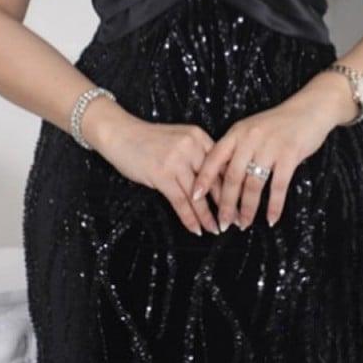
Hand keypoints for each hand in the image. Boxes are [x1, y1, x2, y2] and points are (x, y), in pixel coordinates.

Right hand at [98, 114, 225, 235]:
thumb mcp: (178, 138)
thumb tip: (214, 181)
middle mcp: (191, 147)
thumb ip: (195, 154)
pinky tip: (196, 229)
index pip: (221, 164)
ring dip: (208, 216)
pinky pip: (180, 202)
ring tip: (216, 229)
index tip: (241, 200)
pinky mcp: (161, 174)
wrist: (120, 134)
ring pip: (198, 195)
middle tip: (235, 220)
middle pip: (214, 180)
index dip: (232, 184)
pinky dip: (189, 218)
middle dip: (226, 203)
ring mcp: (176, 161)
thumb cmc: (148, 139)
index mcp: (198, 136)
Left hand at [189, 94, 343, 230]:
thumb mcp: (251, 130)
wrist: (309, 110)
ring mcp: (270, 146)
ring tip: (244, 224)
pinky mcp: (289, 155)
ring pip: (253, 184)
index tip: (194, 197)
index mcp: (237, 133)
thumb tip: (223, 180)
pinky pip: (278, 186)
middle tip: (224, 223)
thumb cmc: (278, 123)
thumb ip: (237, 149)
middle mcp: (250, 139)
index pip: (214, 158)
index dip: (203, 179)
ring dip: (248, 208)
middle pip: (233, 177)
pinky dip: (274, 206)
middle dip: (226, 204)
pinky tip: (271, 219)